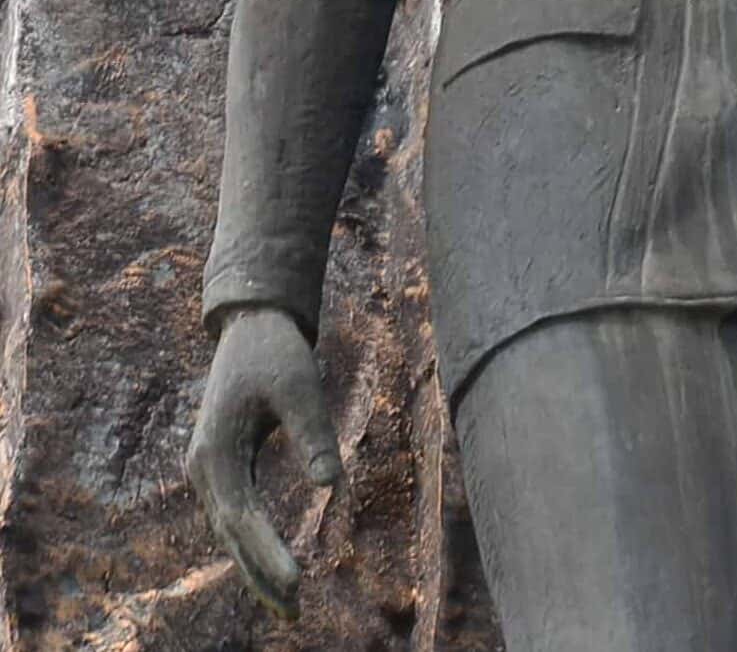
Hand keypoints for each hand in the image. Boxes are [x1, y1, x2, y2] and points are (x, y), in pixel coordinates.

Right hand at [186, 305, 340, 617]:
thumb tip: (331, 485)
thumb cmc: (275, 354)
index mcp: (215, 453)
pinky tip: (274, 569)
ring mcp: (208, 471)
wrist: (250, 328)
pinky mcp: (221, 469)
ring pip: (232, 531)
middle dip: (260, 573)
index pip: (241, 516)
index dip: (267, 551)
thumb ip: (314, 432)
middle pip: (232, 534)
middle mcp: (203, 469)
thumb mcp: (300, 385)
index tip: (297, 579)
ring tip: (290, 603)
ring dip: (256, 567)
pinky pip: (237, 516)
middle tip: (295, 609)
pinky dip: (253, 545)